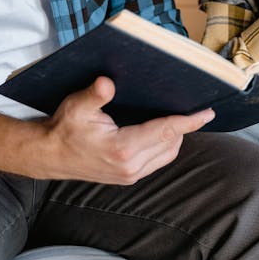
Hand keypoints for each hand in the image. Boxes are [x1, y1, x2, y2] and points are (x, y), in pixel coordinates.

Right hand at [38, 76, 213, 184]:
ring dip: (177, 136)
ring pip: (168, 154)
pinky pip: (158, 160)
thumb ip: (95, 94)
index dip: (188, 121)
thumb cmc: (64, 129)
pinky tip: (165, 131)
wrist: (50, 156)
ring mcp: (130, 175)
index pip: (165, 132)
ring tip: (183, 117)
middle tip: (196, 107)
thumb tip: (108, 82)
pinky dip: (166, 145)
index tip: (207, 112)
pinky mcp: (128, 177)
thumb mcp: (76, 106)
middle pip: (171, 143)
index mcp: (122, 149)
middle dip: (186, 126)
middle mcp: (131, 166)